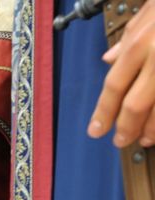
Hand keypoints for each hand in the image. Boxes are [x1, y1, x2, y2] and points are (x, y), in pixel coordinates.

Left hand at [90, 2, 154, 146]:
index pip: (115, 85)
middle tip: (120, 141)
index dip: (103, 112)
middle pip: (136, 104)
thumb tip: (108, 59)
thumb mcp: (150, 10)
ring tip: (146, 139)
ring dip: (152, 129)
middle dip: (126, 127)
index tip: (96, 130)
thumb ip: (129, 37)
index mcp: (142, 42)